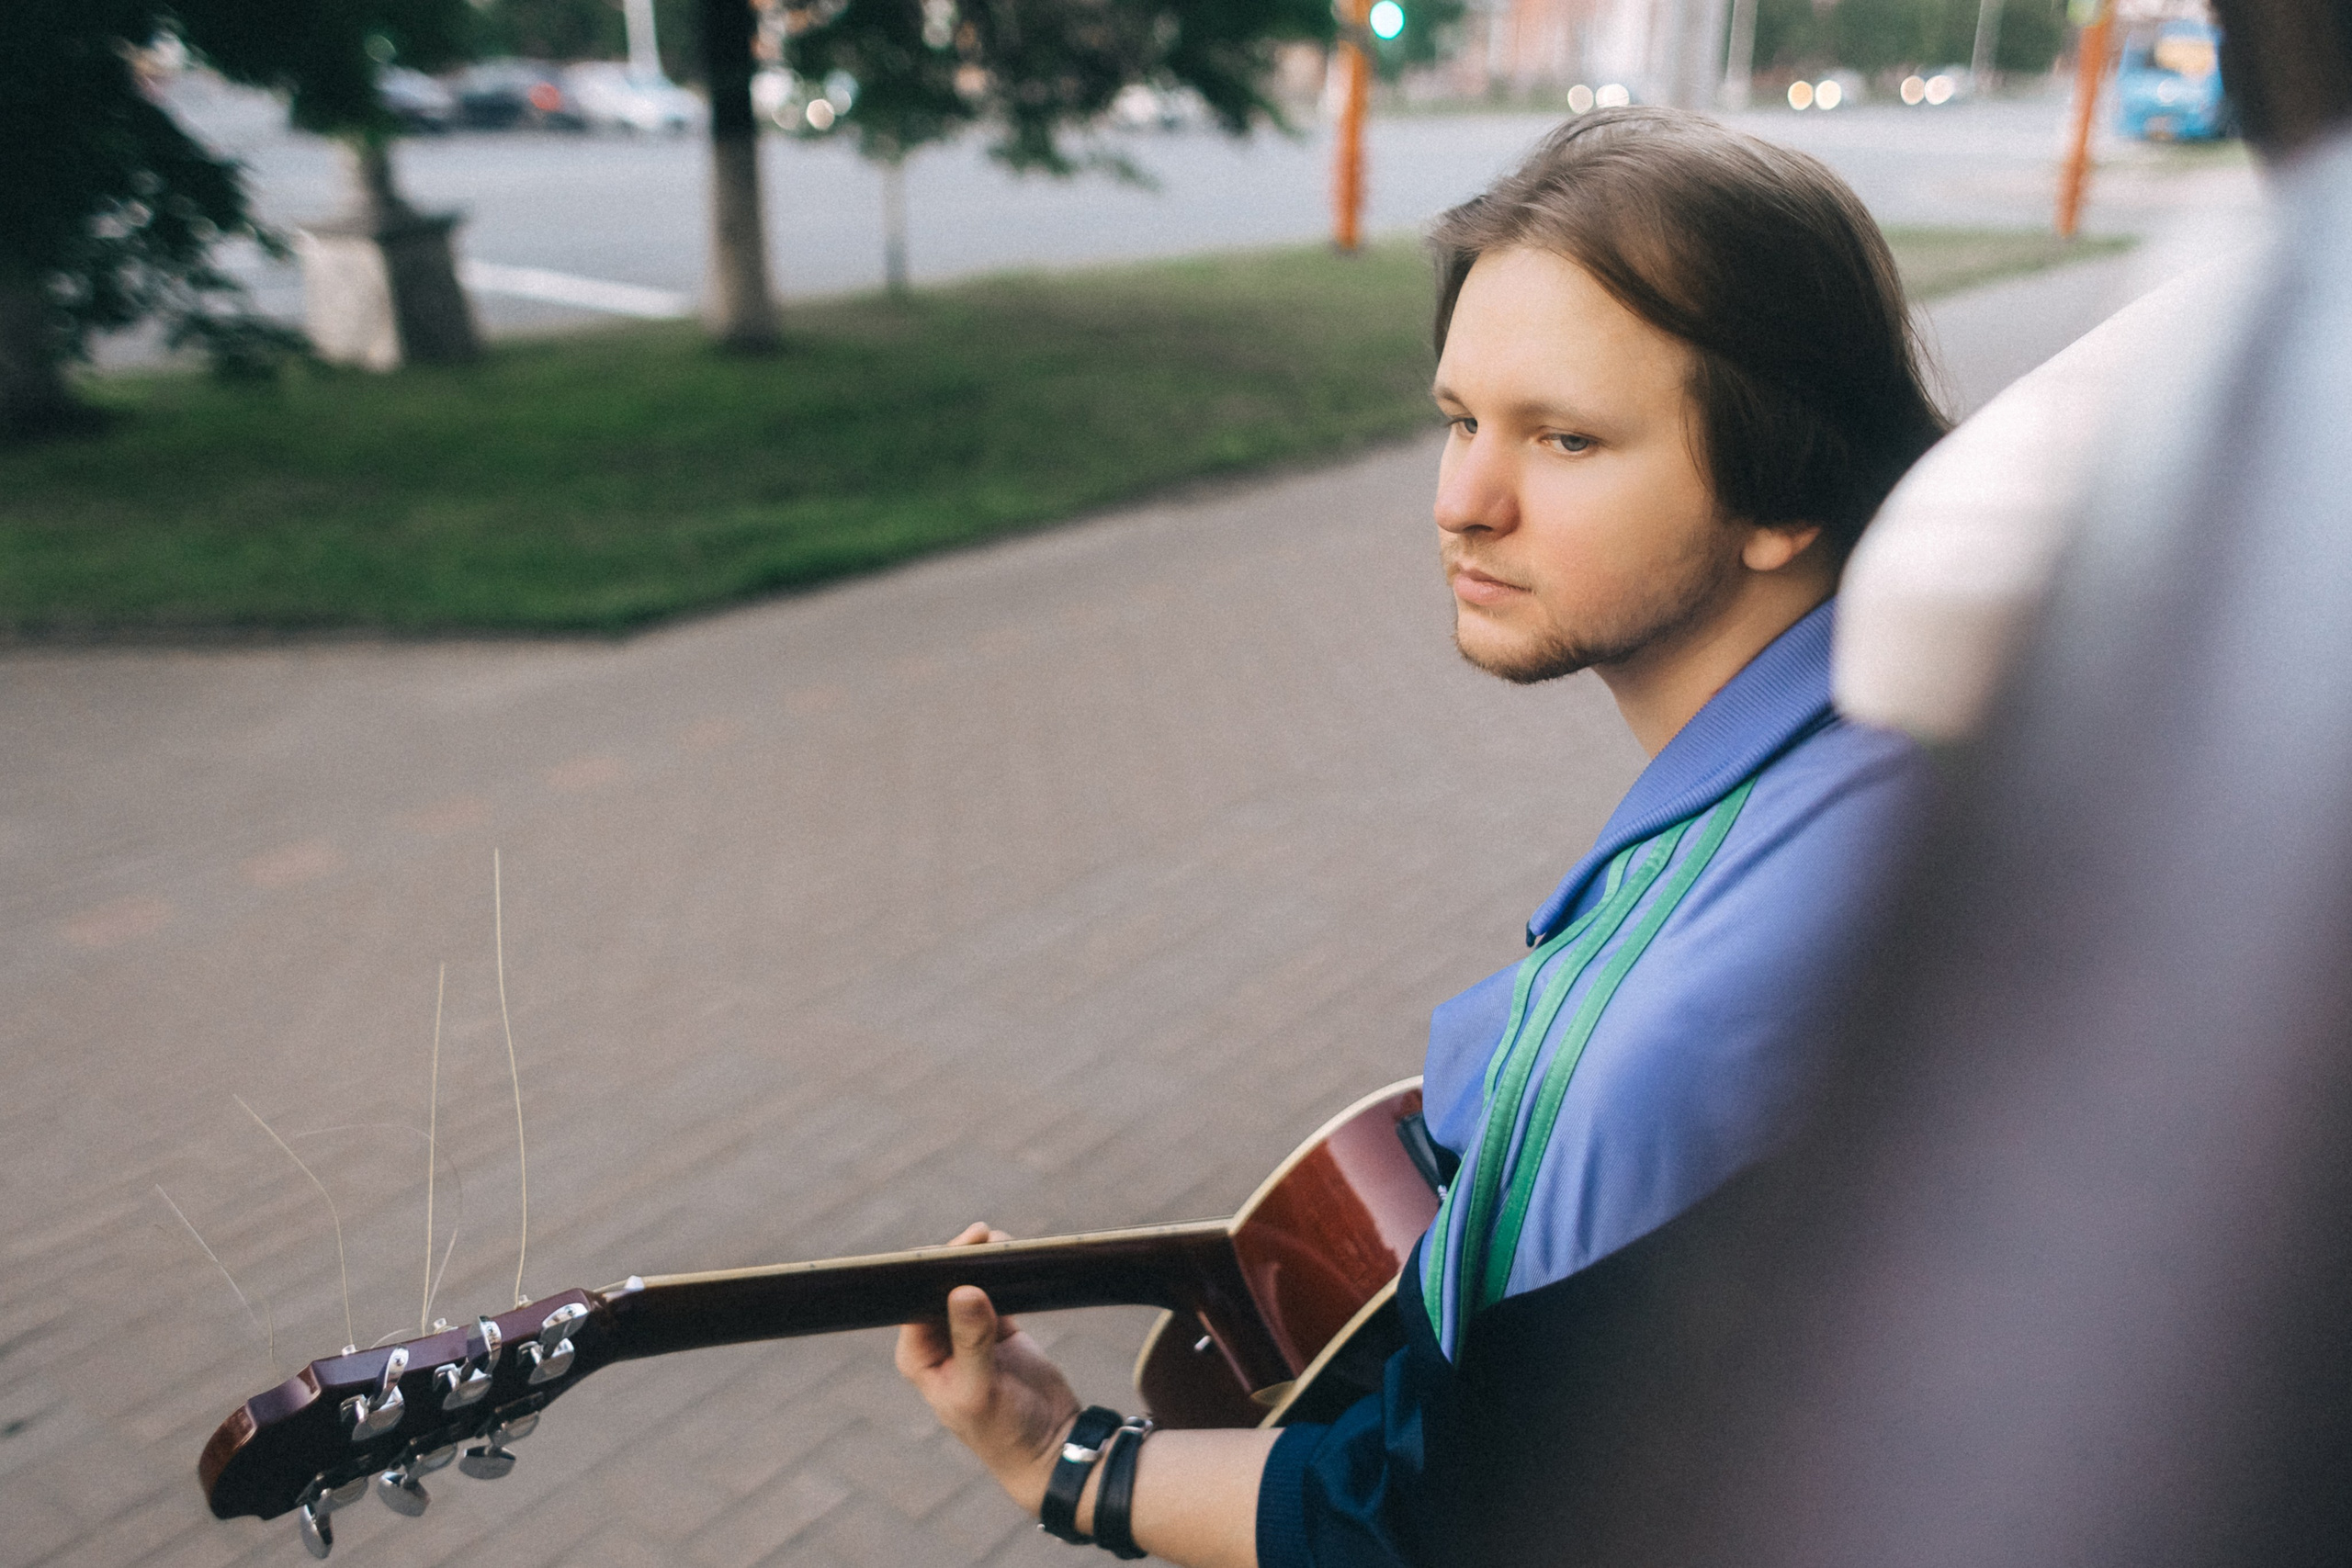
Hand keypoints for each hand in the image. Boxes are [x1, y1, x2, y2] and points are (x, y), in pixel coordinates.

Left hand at [895, 1222, 1082, 1511]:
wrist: (1052, 1446)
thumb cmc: (1005, 1431)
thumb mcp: (982, 1389)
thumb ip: (971, 1340)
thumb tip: (962, 1290)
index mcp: (918, 1356)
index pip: (915, 1301)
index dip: (933, 1269)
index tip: (959, 1245)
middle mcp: (937, 1341)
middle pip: (941, 1286)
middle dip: (960, 1259)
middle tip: (985, 1235)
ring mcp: (969, 1332)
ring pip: (969, 1283)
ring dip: (984, 1262)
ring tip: (1004, 1242)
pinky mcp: (999, 1327)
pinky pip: (996, 1289)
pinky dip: (1005, 1273)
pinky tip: (1018, 1256)